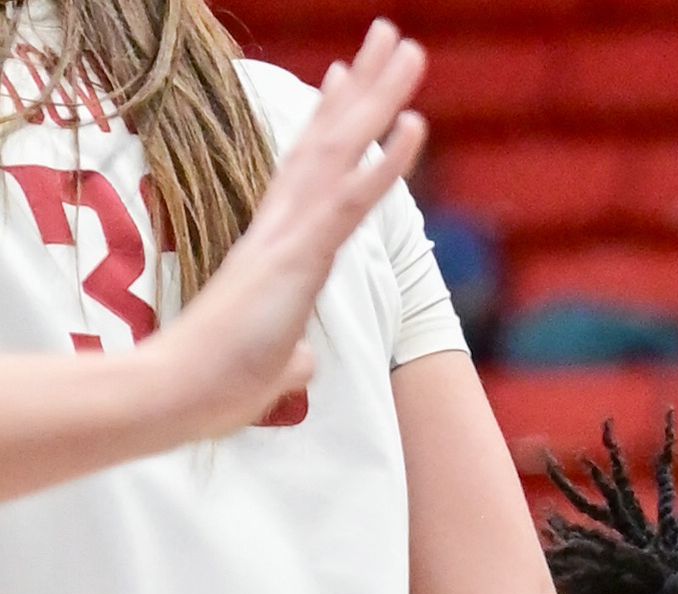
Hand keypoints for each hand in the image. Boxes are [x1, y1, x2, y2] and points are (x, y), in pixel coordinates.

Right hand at [159, 24, 428, 439]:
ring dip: (379, 97)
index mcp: (278, 243)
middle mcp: (283, 223)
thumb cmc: (221, 384)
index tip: (347, 78)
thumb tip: (303, 364)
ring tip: (408, 46)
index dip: (332, 122)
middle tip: (392, 35)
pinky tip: (413, 121)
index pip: (311, 169)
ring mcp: (291, 231)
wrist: (183, 392)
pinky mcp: (300, 253)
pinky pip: (351, 197)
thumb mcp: (275, 368)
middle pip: (329, 138)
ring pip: (342, 149)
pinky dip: (384, 160)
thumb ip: (293, 357)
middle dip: (365, 86)